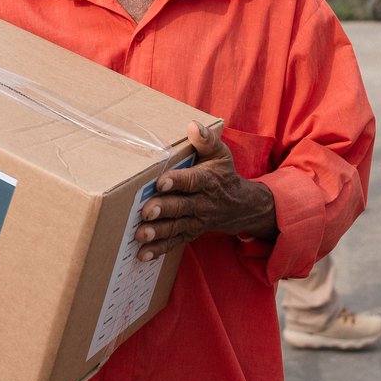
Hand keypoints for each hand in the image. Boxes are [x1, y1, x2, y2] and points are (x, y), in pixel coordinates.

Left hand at [135, 121, 275, 261]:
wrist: (240, 205)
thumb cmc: (222, 175)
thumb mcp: (220, 155)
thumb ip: (206, 141)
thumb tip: (193, 125)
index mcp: (208, 180)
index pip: (193, 181)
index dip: (178, 181)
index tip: (161, 181)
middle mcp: (202, 203)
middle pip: (182, 207)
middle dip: (163, 209)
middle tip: (145, 212)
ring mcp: (196, 220)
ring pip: (176, 227)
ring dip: (158, 232)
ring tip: (140, 234)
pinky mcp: (190, 233)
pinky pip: (174, 242)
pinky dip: (159, 249)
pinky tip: (142, 254)